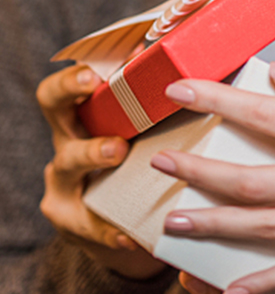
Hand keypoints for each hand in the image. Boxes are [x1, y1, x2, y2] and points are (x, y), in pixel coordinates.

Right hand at [36, 64, 164, 278]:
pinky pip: (90, 224)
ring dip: (93, 152)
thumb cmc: (143, 163)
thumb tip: (202, 59)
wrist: (125, 227)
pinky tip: (129, 234)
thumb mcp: (145, 131)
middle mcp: (68, 142)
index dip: (77, 75)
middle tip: (97, 84)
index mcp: (87, 116)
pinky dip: (111, 228)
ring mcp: (66, 182)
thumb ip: (162, 100)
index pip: (68, 85)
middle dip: (72, 94)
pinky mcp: (74, 221)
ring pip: (68, 162)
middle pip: (54, 108)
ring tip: (117, 150)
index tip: (99, 68)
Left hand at [150, 62, 274, 293]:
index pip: (268, 116)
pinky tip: (233, 289)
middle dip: (200, 172)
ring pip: (268, 228)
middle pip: (254, 181)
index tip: (182, 91)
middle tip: (163, 164)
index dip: (218, 102)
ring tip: (173, 224)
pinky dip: (267, 284)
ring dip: (214, 227)